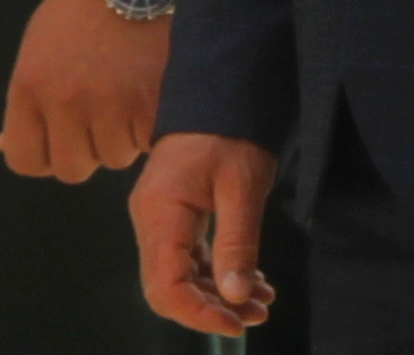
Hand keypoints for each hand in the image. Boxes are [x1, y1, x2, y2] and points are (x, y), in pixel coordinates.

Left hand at [0, 0, 168, 180]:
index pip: (25, 161)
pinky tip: (152, 102)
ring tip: (130, 104)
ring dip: (123, 139)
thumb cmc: (78, 12)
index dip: (45, 156)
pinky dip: (152, 130)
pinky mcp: (152, 102)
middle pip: (72, 169)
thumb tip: (7, 146)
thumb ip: (25, 102)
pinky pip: (148, 142)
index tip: (62, 140)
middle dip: (87, 150)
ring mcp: (111, 105)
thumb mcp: (35, 52)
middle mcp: (66, 104)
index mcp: (30, 90)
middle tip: (101, 122)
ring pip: (116, 158)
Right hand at [132, 131, 281, 334]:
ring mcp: (160, 221)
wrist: (220, 90)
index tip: (238, 323)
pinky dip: (218, 273)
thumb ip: (237, 242)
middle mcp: (151, 223)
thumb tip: (236, 296)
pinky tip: (251, 280)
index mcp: (160, 216)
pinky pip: (189, 258)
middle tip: (257, 314)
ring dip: (219, 293)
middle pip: (169, 288)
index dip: (199, 314)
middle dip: (212, 308)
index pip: (165, 287)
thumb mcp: (242, 186)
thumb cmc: (232, 131)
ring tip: (262, 302)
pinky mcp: (174, 216)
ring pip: (181, 276)